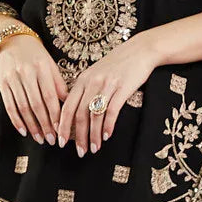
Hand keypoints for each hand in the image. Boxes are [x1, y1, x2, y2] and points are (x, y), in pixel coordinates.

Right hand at [0, 33, 67, 144]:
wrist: (11, 41)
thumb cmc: (36, 55)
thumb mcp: (50, 65)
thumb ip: (58, 84)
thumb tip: (68, 105)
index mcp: (42, 68)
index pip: (50, 96)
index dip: (55, 115)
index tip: (60, 130)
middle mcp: (27, 73)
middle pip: (36, 104)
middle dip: (44, 125)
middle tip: (51, 140)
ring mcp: (13, 78)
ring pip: (23, 107)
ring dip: (32, 126)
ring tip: (39, 138)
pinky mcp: (2, 83)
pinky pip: (10, 105)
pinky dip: (16, 120)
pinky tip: (23, 131)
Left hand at [57, 33, 158, 156]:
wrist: (140, 50)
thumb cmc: (118, 65)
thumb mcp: (96, 74)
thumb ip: (85, 90)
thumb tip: (76, 114)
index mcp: (82, 80)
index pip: (67, 106)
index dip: (62, 126)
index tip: (60, 141)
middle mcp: (91, 82)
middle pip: (79, 114)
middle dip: (78, 137)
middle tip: (79, 152)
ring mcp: (106, 85)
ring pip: (94, 115)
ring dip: (93, 135)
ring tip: (94, 148)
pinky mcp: (122, 88)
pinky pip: (111, 111)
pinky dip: (107, 126)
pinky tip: (106, 136)